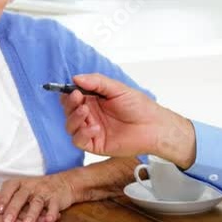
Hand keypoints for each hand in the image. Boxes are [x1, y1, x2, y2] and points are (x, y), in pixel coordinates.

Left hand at [0, 175, 74, 221]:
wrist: (63, 183)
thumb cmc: (37, 189)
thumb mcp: (23, 189)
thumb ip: (11, 200)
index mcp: (20, 183)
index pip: (9, 188)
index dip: (3, 198)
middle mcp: (31, 186)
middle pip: (21, 197)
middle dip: (14, 209)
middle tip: (7, 221)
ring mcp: (44, 192)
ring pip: (37, 202)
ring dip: (31, 214)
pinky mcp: (56, 198)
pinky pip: (54, 206)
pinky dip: (52, 213)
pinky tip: (49, 220)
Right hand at [62, 74, 195, 167]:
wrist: (153, 126)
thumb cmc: (139, 107)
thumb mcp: (117, 88)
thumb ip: (96, 82)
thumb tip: (76, 78)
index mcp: (93, 100)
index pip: (72, 96)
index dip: (69, 93)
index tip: (72, 89)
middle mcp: (90, 115)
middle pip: (68, 111)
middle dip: (70, 104)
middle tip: (77, 98)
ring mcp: (91, 129)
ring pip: (70, 126)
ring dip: (73, 118)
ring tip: (85, 111)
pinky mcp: (95, 144)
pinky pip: (79, 141)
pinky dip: (82, 134)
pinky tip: (94, 128)